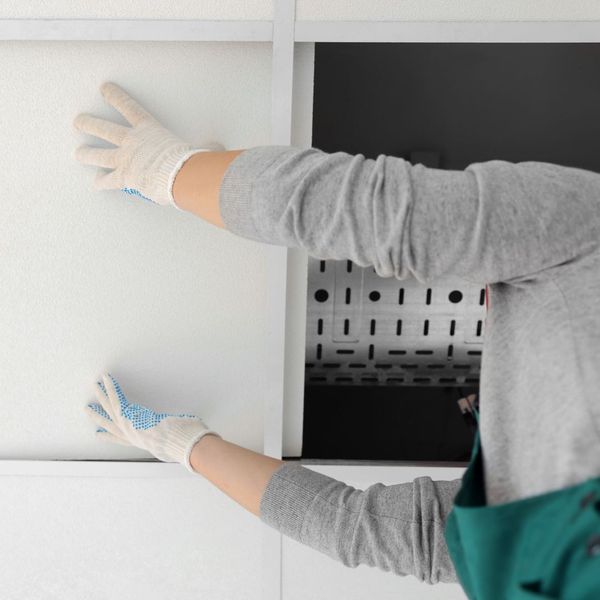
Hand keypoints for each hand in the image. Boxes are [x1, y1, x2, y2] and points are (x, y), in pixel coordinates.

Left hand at [73, 81, 224, 207]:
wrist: (179, 175)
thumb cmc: (189, 161)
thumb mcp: (197, 148)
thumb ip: (203, 147)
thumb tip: (217, 147)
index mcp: (148, 130)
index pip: (128, 108)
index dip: (115, 97)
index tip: (104, 88)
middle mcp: (131, 142)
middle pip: (104, 130)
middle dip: (90, 124)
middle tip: (79, 121)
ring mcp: (124, 160)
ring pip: (99, 155)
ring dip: (87, 154)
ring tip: (78, 153)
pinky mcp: (124, 178)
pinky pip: (108, 181)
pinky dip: (101, 183)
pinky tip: (95, 183)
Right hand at [85, 372, 220, 470]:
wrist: (176, 441)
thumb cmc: (179, 443)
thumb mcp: (173, 442)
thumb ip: (173, 438)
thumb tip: (185, 433)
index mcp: (139, 442)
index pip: (120, 439)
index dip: (109, 437)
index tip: (99, 434)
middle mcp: (130, 434)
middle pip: (110, 423)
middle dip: (98, 416)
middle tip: (88, 409)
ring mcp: (127, 424)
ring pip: (110, 407)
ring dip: (102, 395)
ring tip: (95, 385)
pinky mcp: (128, 414)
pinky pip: (117, 397)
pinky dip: (111, 387)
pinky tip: (106, 378)